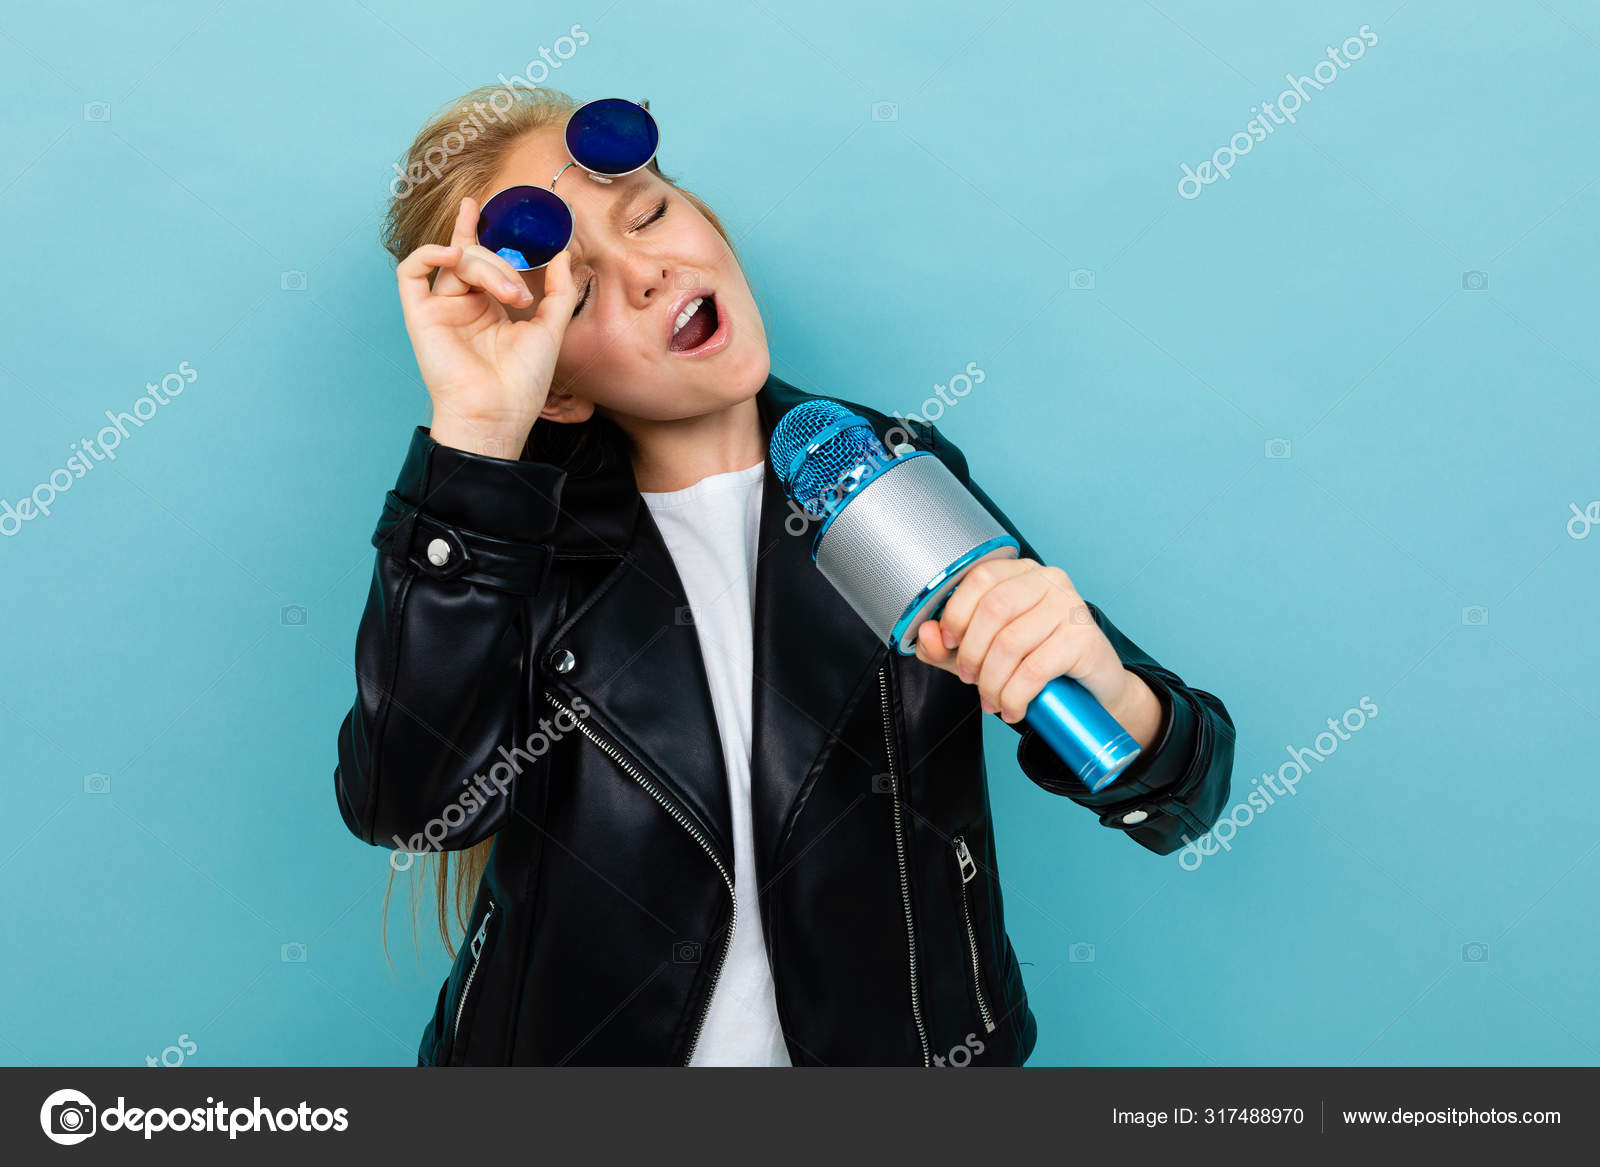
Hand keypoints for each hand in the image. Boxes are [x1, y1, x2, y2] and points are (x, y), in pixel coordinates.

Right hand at [395, 195, 580, 456]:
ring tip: (508, 295)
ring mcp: (440, 309)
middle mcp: (462, 306)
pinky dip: (430, 253)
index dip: (476, 229)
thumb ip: (558, 290)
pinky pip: (411, 270)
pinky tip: (453, 254)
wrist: (498, 414)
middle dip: (502, 264)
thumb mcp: (551, 329)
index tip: (480, 205)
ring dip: (486, 266)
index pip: (481, 260)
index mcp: (488, 310)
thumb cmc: (523, 384)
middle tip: (521, 295)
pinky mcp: (420, 315)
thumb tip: (562, 253)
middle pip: (475, 257)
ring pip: (455, 260)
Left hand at [912, 558, 1162, 746]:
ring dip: (992, 682)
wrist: (1089, 690)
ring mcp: (1070, 606)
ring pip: (1012, 643)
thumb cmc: (1035, 662)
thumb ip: (945, 645)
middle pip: (994, 609)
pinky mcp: (1084, 638)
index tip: (948, 642)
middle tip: (969, 680)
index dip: (956, 612)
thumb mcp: (980, 653)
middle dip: (972, 653)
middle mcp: (1048, 581)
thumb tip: (925, 634)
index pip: (980, 577)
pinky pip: (1036, 668)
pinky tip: (1012, 708)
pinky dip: (1015, 695)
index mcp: (1020, 573)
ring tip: (991, 701)